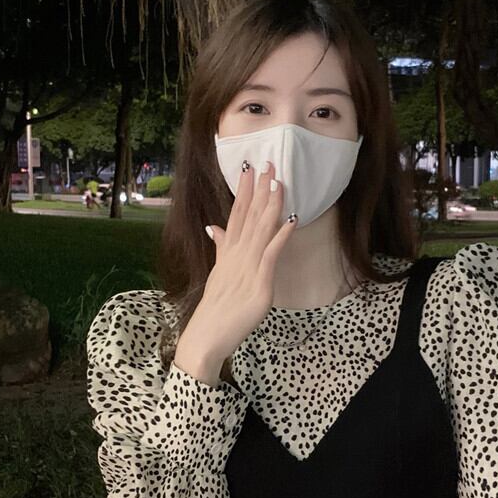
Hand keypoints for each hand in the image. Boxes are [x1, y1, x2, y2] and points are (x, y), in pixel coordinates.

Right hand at [175, 159, 297, 378]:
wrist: (207, 335)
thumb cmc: (215, 309)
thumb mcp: (217, 273)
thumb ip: (220, 249)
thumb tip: (214, 226)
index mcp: (227, 252)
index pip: (236, 214)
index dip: (244, 191)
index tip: (249, 168)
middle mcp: (237, 255)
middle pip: (249, 216)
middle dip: (260, 189)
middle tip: (269, 162)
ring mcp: (247, 267)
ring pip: (260, 229)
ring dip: (271, 205)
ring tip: (279, 181)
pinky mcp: (259, 283)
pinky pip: (271, 254)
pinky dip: (281, 235)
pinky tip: (291, 219)